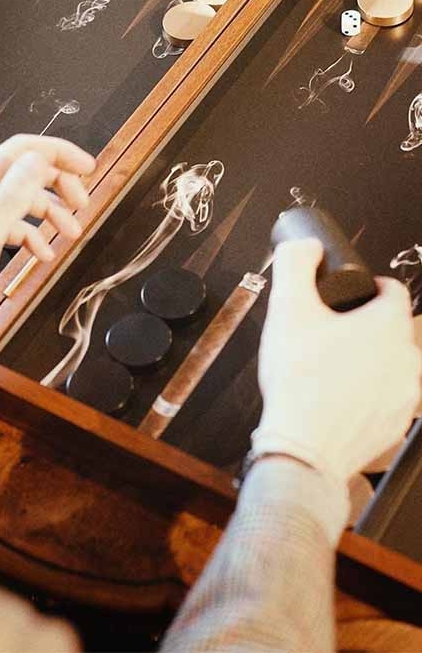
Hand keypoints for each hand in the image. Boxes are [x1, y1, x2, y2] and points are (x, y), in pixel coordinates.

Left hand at [0, 135, 95, 341]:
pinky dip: (31, 235)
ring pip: (21, 200)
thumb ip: (12, 196)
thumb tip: (39, 160)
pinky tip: (43, 255)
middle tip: (83, 205)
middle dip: (60, 184)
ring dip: (50, 214)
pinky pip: (10, 224)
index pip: (24, 149)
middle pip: (26, 171)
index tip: (89, 167)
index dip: (59, 152)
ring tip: (72, 234)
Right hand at [252, 238, 420, 487]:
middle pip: (390, 328)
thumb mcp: (286, 308)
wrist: (303, 448)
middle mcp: (407, 359)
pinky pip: (384, 398)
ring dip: (366, 360)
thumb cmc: (298, 382)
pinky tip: (335, 397)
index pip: (393, 290)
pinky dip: (365, 394)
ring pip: (389, 364)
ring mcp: (405, 395)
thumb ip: (295, 263)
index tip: (348, 296)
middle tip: (328, 334)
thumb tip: (306, 246)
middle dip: (363, 326)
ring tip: (329, 368)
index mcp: (388, 326)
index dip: (368, 286)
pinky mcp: (396, 424)